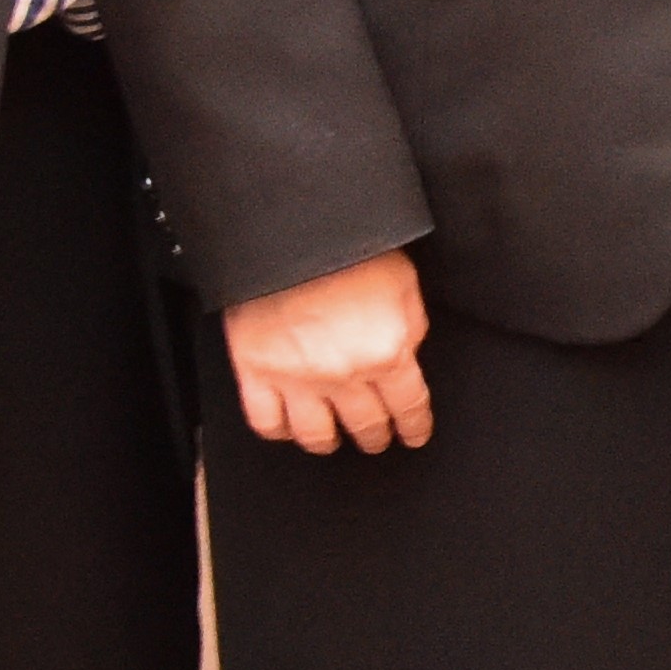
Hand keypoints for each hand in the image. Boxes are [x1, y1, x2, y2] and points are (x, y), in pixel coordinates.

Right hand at [223, 249, 434, 454]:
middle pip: (366, 426)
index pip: (409, 407)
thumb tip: (405, 355)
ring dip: (329, 441)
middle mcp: (343, 373)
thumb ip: (409, 328)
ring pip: (315, 435)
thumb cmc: (349, 245)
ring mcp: (296, 377)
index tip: (413, 434)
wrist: (290, 228)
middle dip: (377, 437)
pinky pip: (266, 421)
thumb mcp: (404, 284)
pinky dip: (279, 431)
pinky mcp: (255, 370)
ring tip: (333, 438)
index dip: (415, 426)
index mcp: (386, 352)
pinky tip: (288, 427)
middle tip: (378, 438)